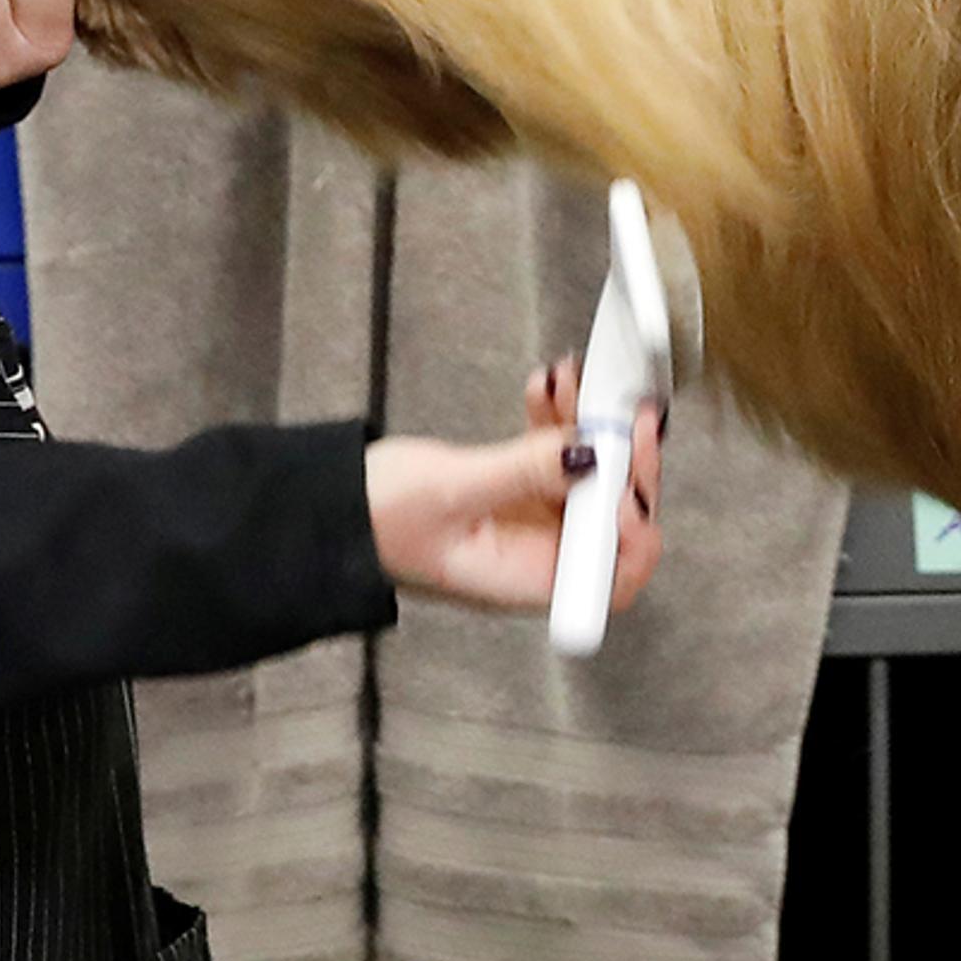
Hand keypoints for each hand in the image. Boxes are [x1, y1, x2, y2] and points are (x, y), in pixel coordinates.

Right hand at [365, 388, 664, 615]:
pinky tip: (546, 385)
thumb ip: (523, 471)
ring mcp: (532, 520)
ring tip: (574, 381)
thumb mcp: (450, 491)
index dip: (636, 529)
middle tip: (624, 409)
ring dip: (589, 425)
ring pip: (590, 473)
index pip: (615, 573)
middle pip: (614, 514)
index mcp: (527, 580)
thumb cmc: (371, 523)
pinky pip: (557, 451)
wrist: (324, 508)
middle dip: (623, 458)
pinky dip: (558, 418)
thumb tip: (591, 453)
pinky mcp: (518, 487)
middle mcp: (539, 555)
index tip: (630, 474)